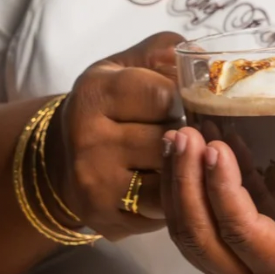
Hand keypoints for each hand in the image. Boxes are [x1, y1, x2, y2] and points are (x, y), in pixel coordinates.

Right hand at [51, 32, 182, 239]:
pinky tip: (172, 190)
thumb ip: (166, 54)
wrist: (68, 163)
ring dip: (185, 172)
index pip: (163, 96)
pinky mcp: (109, 219)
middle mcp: (89, 138)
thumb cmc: (113, 111)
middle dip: (188, 141)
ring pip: (171, 179)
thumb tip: (206, 59)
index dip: (183, 102)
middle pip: (171, 142)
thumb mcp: (129, 69)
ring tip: (182, 163)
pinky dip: (176, 201)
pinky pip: (165, 212)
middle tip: (186, 139)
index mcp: (94, 92)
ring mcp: (97, 183)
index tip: (182, 106)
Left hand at [161, 126, 274, 273]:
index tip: (215, 147)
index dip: (222, 191)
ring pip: (188, 240)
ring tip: (175, 140)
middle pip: (199, 239)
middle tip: (183, 134)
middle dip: (184, 184)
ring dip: (175, 190)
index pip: (242, 234)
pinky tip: (184, 161)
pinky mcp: (229, 271)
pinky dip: (180, 199)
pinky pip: (193, 238)